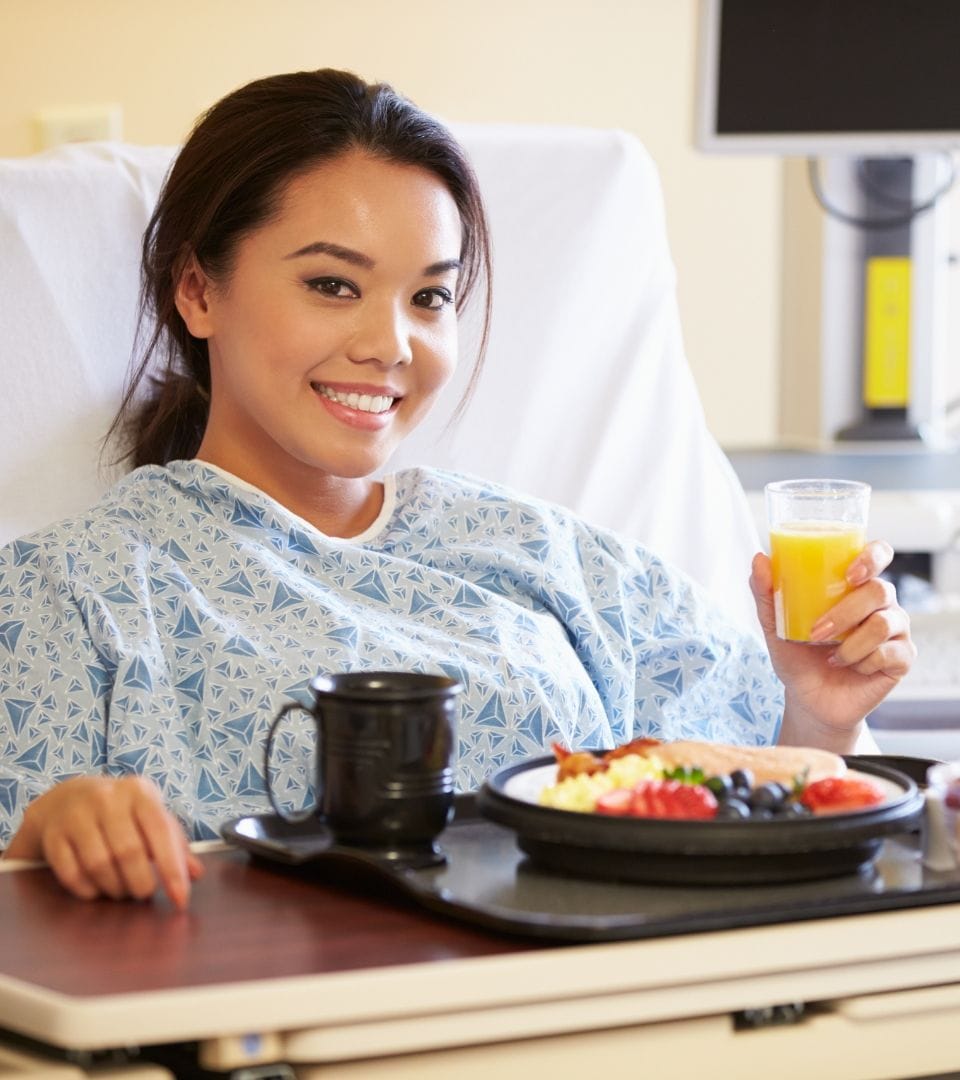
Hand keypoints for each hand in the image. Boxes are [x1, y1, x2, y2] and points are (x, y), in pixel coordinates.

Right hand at [4, 776, 203, 907]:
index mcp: (139, 792)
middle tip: (144, 893)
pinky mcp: (54, 835)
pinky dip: (88, 890)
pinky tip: (97, 889)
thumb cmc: (120, 812)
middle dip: (141, 883)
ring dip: (115, 888)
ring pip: (99, 864)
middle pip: (128, 852)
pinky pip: (71, 873)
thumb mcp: (150, 817)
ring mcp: (76, 815)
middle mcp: (107, 799)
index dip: (172, 869)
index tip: (181, 900)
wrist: (66, 799)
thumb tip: (197, 874)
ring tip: (122, 890)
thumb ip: (175, 843)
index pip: (161, 831)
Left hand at [750, 541, 915, 751]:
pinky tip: (849, 667)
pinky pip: (890, 653)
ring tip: (830, 655)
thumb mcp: (775, 626)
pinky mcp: (902, 658)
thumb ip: (766, 593)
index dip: (872, 556)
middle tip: (818, 631)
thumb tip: (759, 559)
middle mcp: (880, 603)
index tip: (851, 573)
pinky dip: (862, 662)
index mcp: (854, 586)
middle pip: (879, 589)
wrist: (808, 700)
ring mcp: (895, 629)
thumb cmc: (797, 656)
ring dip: (851, 643)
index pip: (877, 554)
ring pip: (884, 622)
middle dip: (846, 611)